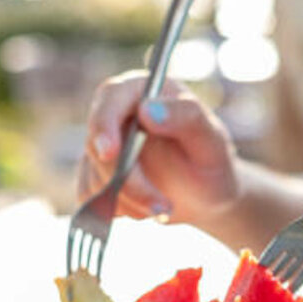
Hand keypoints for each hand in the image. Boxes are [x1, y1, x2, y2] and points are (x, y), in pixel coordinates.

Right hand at [78, 71, 238, 223]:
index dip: (105, 124)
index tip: (110, 153)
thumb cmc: (213, 161)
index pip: (112, 96)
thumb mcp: (211, 140)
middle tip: (162, 207)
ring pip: (94, 174)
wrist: (208, 194)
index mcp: (145, 91)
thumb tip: (148, 109)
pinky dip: (117, 209)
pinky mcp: (96, 173)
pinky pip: (90, 195)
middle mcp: (118, 113)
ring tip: (164, 207)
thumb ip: (187, 118)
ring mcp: (104, 145)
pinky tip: (145, 210)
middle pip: (98, 144)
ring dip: (128, 201)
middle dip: (128, 182)